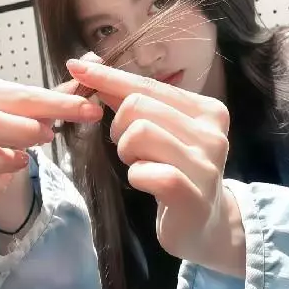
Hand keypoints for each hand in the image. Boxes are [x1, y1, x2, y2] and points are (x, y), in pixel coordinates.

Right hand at [0, 75, 102, 207]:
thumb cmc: (16, 130)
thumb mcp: (42, 110)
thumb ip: (66, 90)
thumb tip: (94, 57)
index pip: (19, 94)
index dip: (57, 103)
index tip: (89, 110)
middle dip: (22, 127)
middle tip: (50, 135)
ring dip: (0, 155)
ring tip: (28, 156)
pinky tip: (12, 170)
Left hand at [67, 58, 244, 276]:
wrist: (207, 223)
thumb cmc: (178, 171)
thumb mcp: (162, 131)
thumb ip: (133, 100)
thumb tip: (91, 65)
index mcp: (207, 110)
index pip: (149, 85)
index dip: (109, 77)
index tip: (76, 66)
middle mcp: (212, 132)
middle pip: (138, 105)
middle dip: (119, 127)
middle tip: (131, 148)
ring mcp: (205, 164)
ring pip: (139, 132)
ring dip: (127, 151)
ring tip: (141, 164)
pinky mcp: (191, 195)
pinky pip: (143, 171)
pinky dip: (136, 176)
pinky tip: (148, 182)